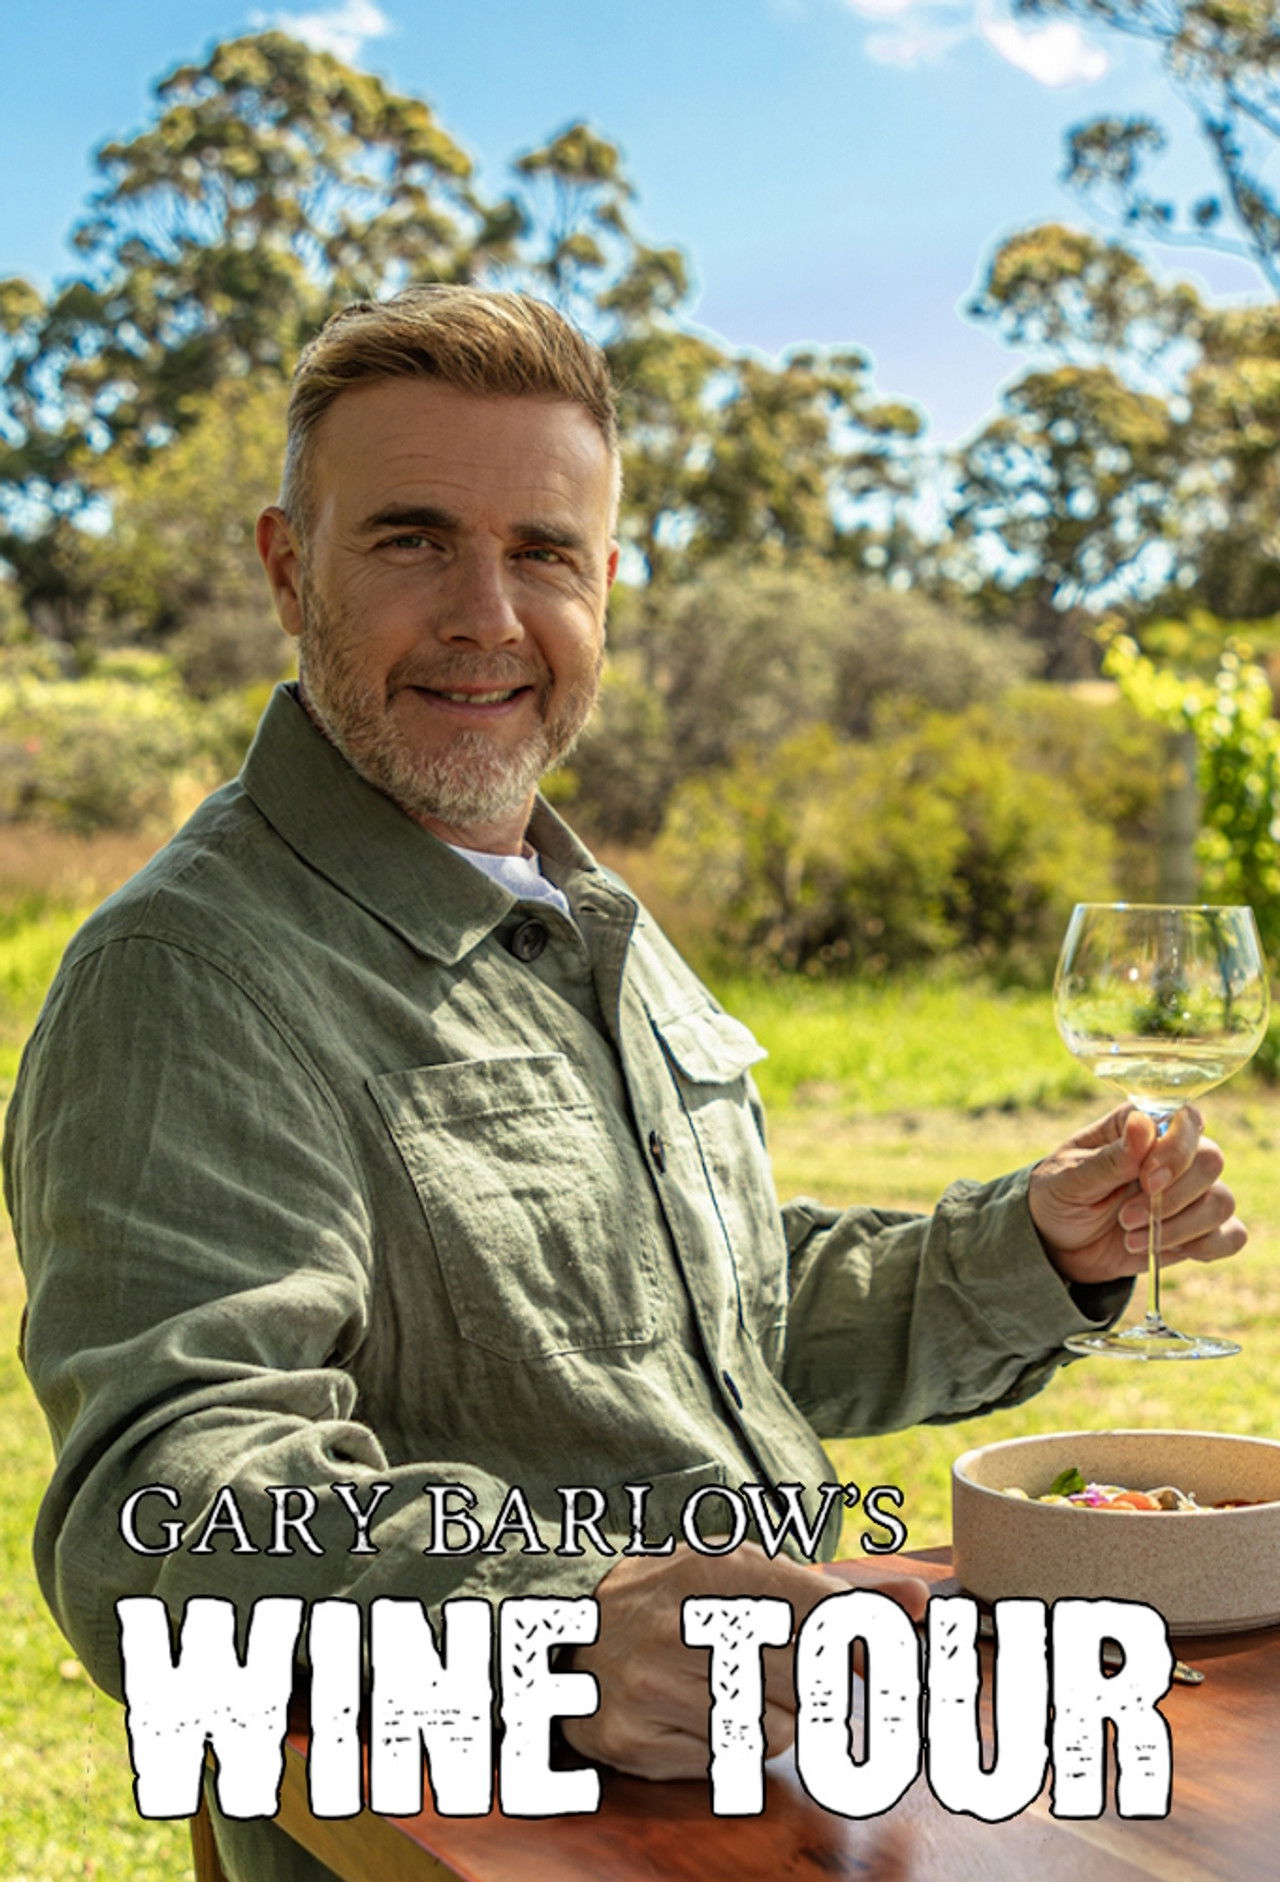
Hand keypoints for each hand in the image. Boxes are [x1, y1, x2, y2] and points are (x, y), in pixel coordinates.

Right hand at [560, 1542, 928, 1778]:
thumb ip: (834, 1589)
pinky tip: (700, 1714)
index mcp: (711, 1569)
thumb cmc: (679, 1599)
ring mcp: (654, 1687)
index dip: (865, 1636)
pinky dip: (731, 1745)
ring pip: (776, 1730)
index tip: (888, 1649)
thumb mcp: (745, 1571)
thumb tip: (919, 1600)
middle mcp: (681, 1626)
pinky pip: (728, 1763)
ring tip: (737, 1687)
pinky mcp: (637, 1741)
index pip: (821, 1609)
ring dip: (776, 1718)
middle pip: (809, 1680)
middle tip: (791, 1668)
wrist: (572, 1637)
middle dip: (816, 1682)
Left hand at [1028, 1104, 1243, 1289]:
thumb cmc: (1057, 1197)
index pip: (1186, 1119)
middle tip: (1126, 1216)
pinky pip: (1231, 1235)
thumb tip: (1142, 1123)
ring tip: (1130, 1237)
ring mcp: (1188, 1193)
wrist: (1056, 1245)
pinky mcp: (1195, 1230)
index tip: (1146, 1178)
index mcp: (1139, 1128)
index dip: (1177, 1149)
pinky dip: (1205, 1246)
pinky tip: (1163, 1249)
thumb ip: (1109, 1157)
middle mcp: (1171, 1156)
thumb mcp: (1069, 1178)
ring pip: (1222, 1200)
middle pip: (1212, 1160)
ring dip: (1180, 1226)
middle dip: (1174, 1195)